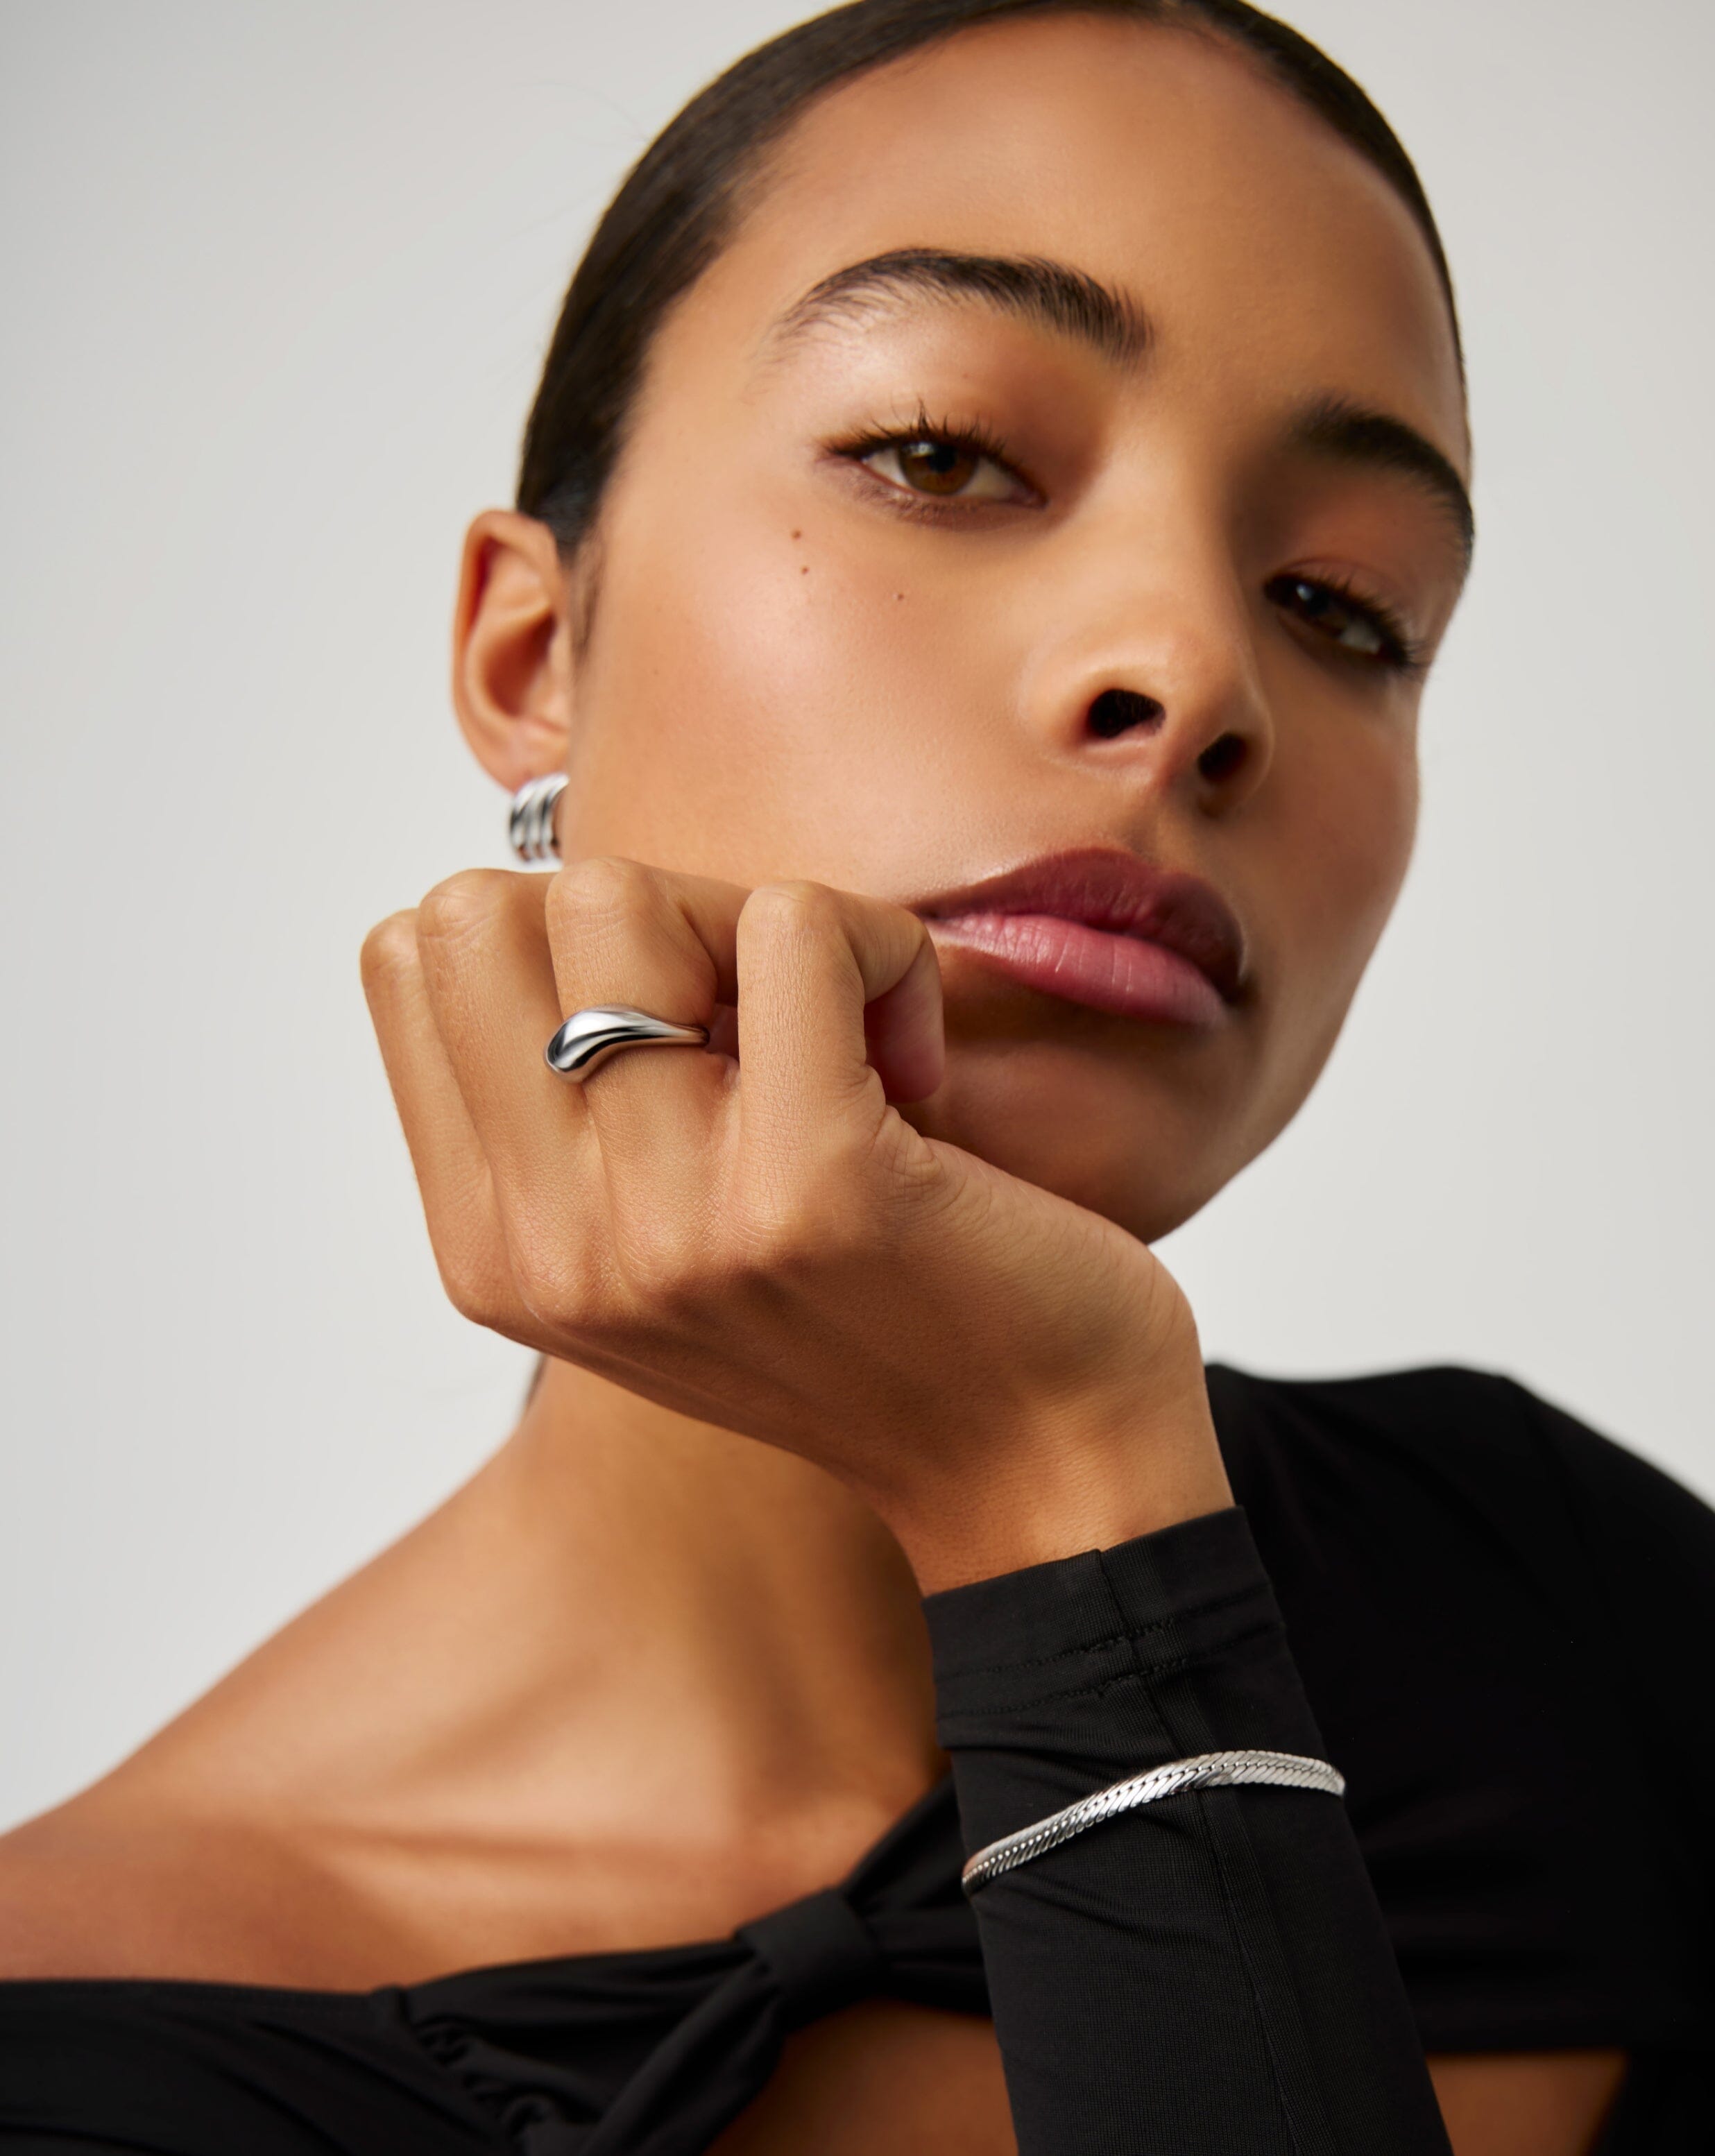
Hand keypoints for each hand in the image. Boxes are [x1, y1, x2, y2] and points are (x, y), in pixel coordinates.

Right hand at [361, 860, 1230, 1590]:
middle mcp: (550, 1249)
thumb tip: (557, 903)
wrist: (1038, 1467)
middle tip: (756, 1016)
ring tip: (842, 1041)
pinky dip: (883, 947)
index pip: (412, 952)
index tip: (676, 1027)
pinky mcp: (813, 1187)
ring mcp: (668, 1223)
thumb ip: (569, 1106)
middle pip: (485, 910)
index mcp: (492, 1247)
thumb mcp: (661, 1233)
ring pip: (619, 898)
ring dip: (760, 924)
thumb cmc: (874, 1313)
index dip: (557, 936)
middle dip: (638, 912)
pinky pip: (796, 924)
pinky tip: (916, 1058)